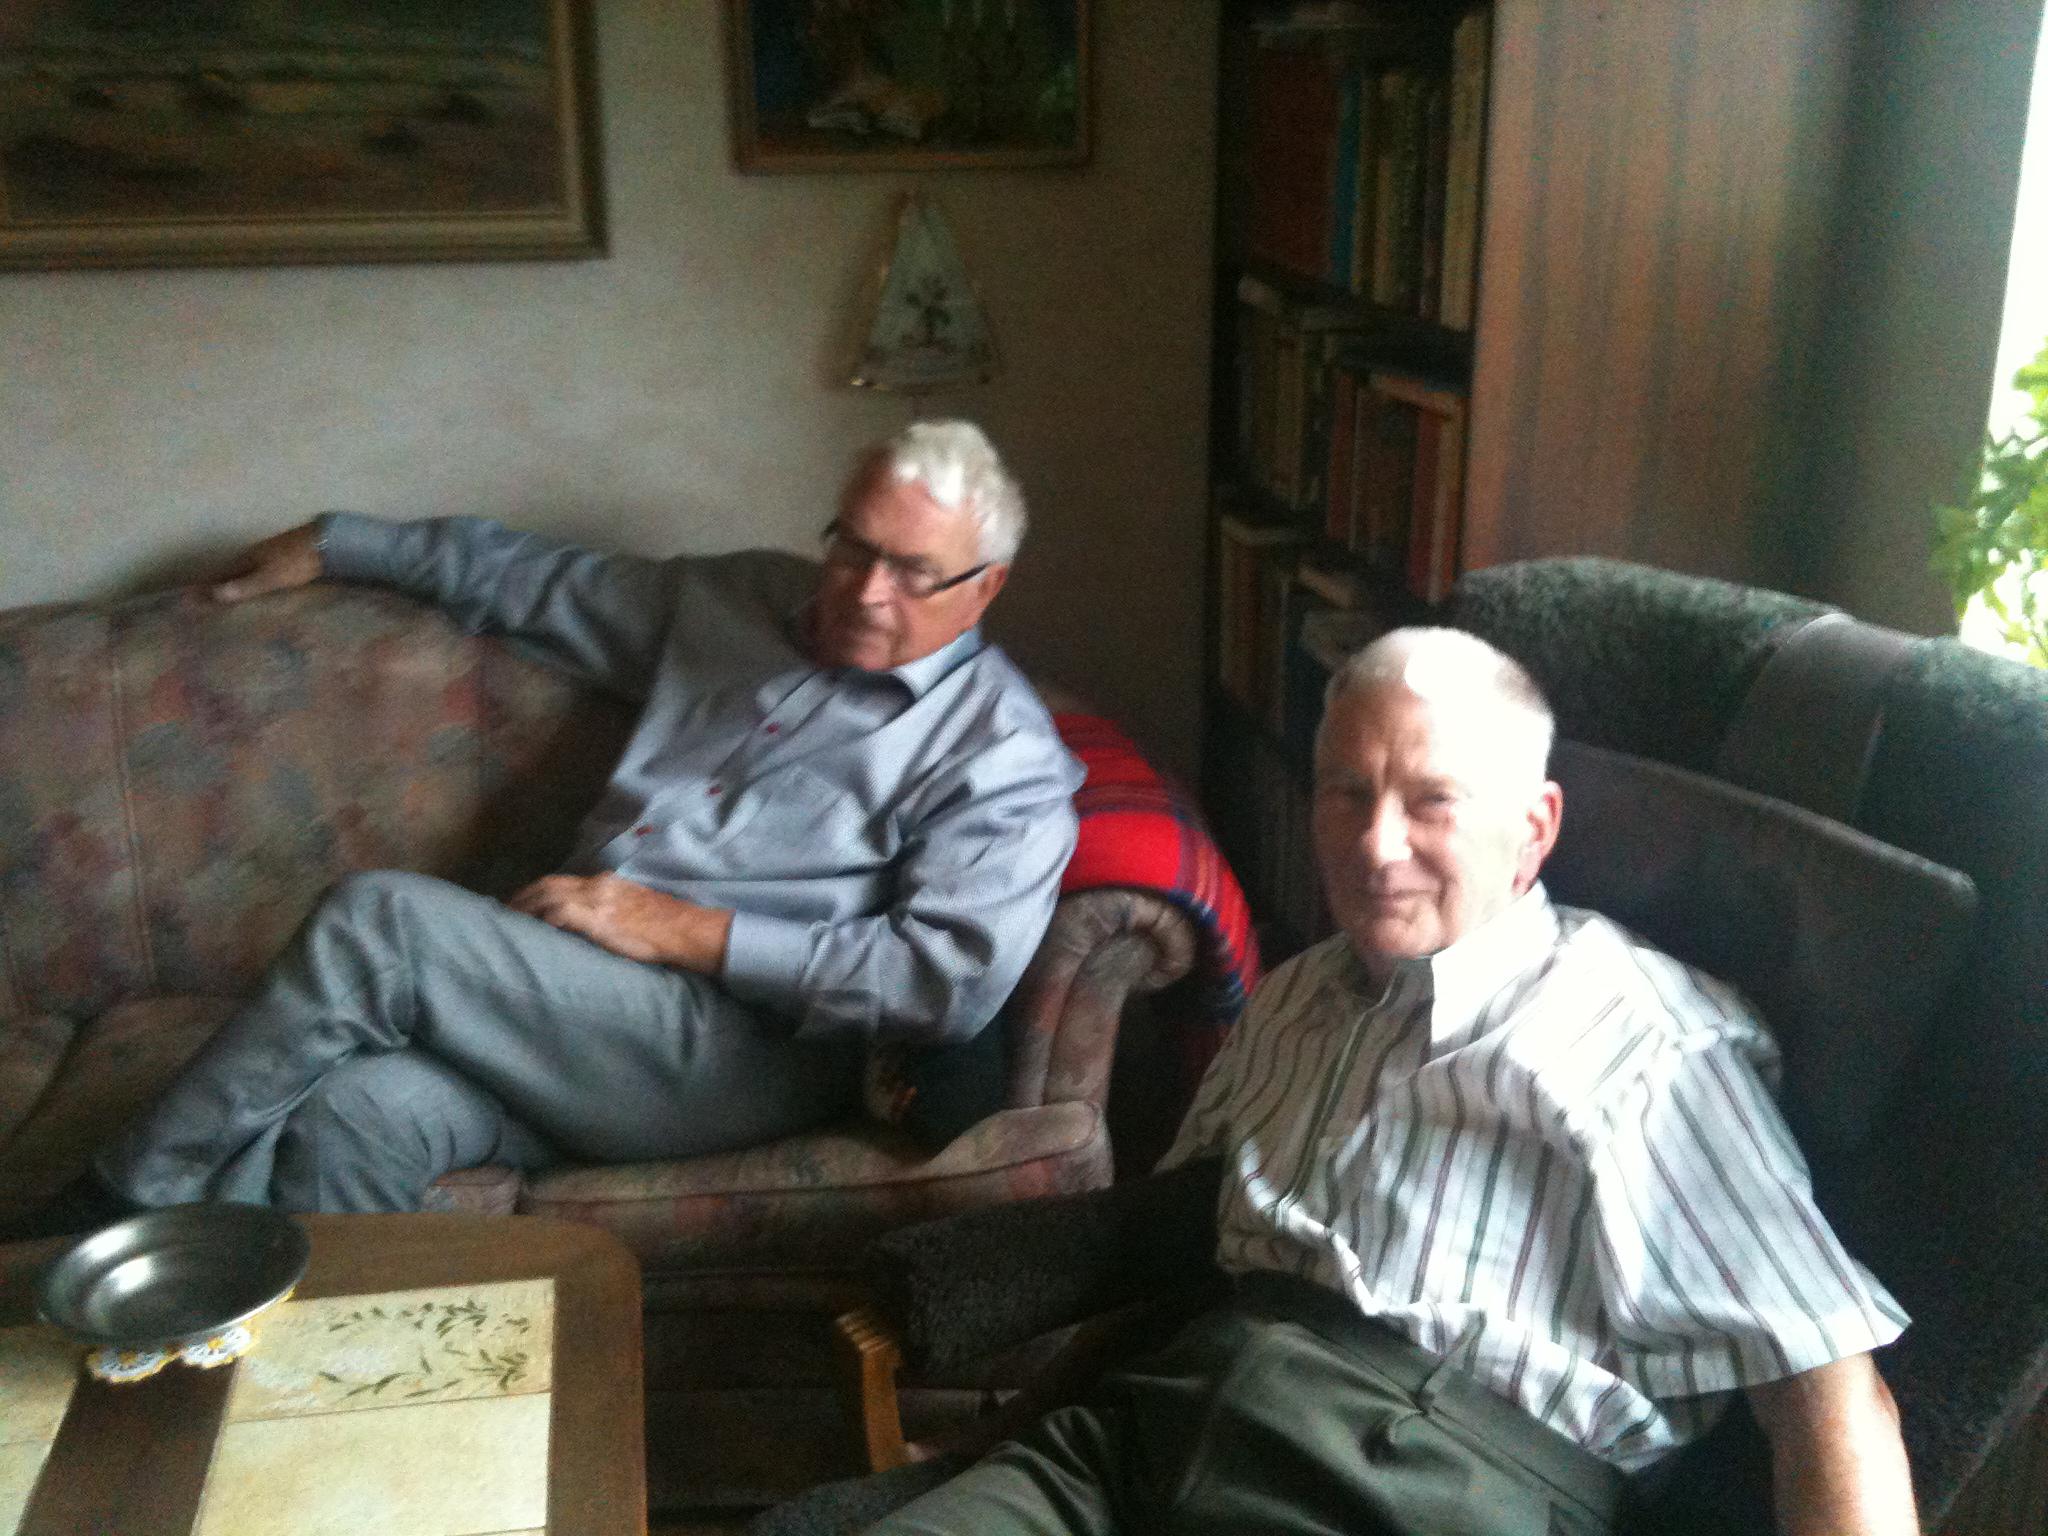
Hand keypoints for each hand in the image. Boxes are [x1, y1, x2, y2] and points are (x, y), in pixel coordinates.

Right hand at [212, 523, 323, 603]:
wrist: (325, 543)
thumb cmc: (296, 562)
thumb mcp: (270, 577)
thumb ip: (245, 586)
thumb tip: (215, 594)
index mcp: (247, 558)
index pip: (221, 574)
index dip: (208, 586)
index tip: (193, 597)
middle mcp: (254, 553)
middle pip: (231, 570)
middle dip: (218, 583)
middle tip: (206, 598)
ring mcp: (269, 552)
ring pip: (246, 568)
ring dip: (235, 580)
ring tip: (227, 594)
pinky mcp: (284, 555)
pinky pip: (261, 569)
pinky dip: (252, 578)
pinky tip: (257, 584)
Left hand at [508, 873, 731, 972]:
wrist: (686, 930)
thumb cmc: (666, 925)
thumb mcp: (635, 906)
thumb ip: (611, 907)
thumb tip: (592, 921)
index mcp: (606, 883)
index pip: (561, 881)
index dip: (536, 891)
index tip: (521, 903)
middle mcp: (597, 886)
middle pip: (548, 884)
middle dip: (523, 897)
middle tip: (505, 914)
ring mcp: (597, 901)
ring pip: (548, 896)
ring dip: (526, 909)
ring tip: (510, 924)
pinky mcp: (598, 919)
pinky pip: (561, 914)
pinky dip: (544, 920)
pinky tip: (533, 931)